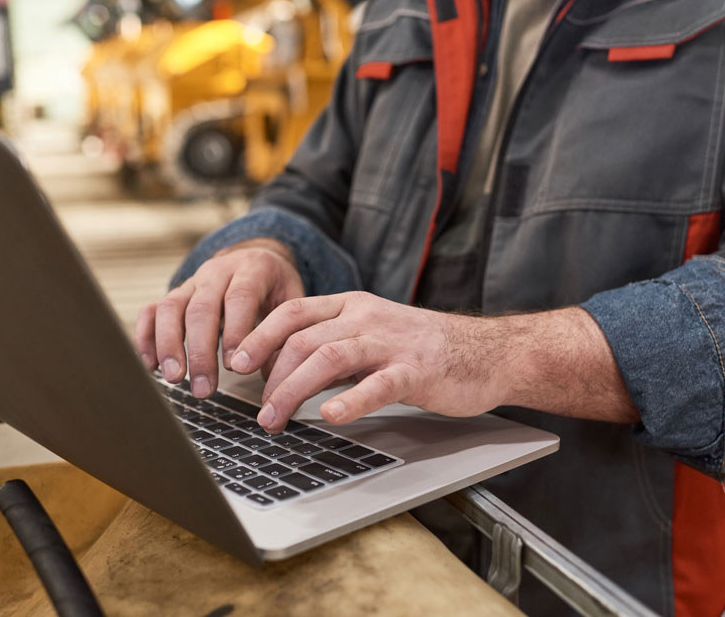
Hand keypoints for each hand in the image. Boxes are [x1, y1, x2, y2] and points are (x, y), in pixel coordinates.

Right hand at [135, 238, 304, 397]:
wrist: (257, 259)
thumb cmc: (276, 288)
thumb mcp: (292, 302)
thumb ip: (284, 335)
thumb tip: (276, 379)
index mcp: (252, 269)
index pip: (240, 298)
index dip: (235, 332)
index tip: (234, 367)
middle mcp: (217, 272)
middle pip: (202, 308)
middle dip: (200, 352)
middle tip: (204, 388)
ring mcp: (192, 282)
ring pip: (171, 307)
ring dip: (169, 346)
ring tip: (174, 379)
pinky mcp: (174, 294)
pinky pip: (152, 311)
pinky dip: (147, 337)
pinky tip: (151, 366)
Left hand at [229, 292, 501, 432]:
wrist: (488, 352)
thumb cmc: (425, 349)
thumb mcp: (372, 335)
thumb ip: (334, 345)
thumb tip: (285, 371)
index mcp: (352, 305)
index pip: (293, 312)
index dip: (259, 335)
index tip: (236, 363)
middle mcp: (367, 317)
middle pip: (303, 338)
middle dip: (271, 376)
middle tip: (258, 410)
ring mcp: (391, 342)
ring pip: (329, 357)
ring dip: (294, 389)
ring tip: (276, 418)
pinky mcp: (417, 370)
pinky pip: (377, 383)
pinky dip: (350, 401)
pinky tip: (331, 417)